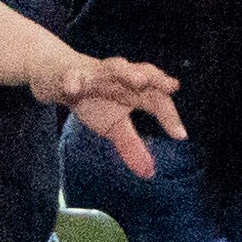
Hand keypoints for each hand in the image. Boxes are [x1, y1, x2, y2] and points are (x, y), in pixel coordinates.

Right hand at [31, 50, 183, 176]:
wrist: (60, 77)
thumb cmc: (95, 100)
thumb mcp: (114, 126)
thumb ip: (132, 146)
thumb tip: (149, 173)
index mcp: (134, 90)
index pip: (157, 100)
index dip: (169, 116)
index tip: (180, 135)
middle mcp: (121, 78)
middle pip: (143, 73)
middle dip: (157, 79)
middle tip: (170, 87)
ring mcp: (96, 73)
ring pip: (114, 68)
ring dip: (127, 72)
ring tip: (139, 80)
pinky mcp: (72, 73)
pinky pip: (73, 77)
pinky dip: (73, 81)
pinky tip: (73, 89)